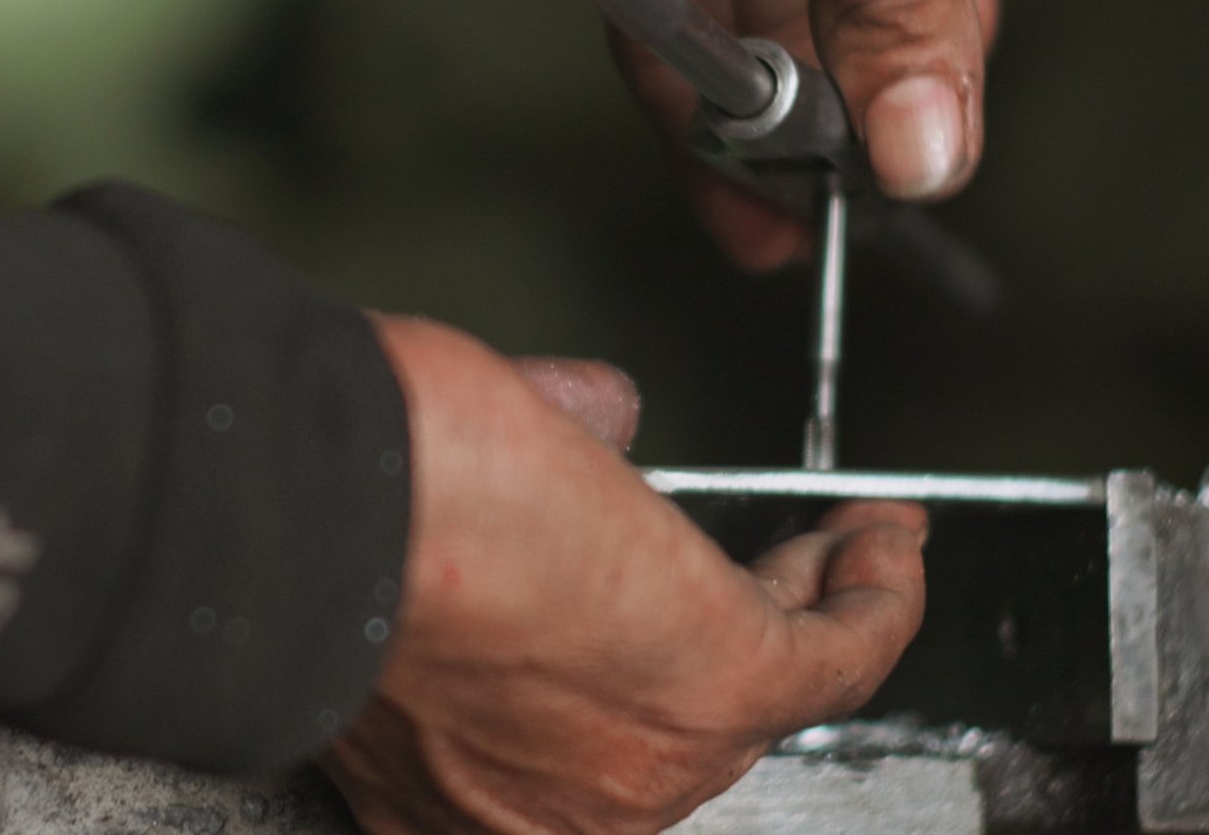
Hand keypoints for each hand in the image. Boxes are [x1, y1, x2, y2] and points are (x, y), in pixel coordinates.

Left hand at [328, 316, 927, 832]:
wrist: (329, 519)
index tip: (663, 605)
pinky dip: (875, 590)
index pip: (579, 750)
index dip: (632, 668)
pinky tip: (881, 535)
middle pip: (684, 734)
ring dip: (817, 604)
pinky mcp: (717, 686)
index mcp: (448, 798)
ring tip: (849, 538)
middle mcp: (547, 815)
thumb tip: (590, 414)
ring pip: (767, 691)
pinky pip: (838, 655)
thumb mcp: (410, 535)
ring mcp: (637, 764)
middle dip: (741, 631)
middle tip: (788, 564)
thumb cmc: (326, 519)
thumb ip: (501, 499)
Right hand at [542, 0, 1060, 268]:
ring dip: (893, 44)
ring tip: (932, 139)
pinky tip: (962, 41)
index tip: (768, 232)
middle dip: (824, 101)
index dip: (719, 146)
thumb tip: (906, 143)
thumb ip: (883, 2)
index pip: (665, 37)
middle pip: (756, 5)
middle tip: (871, 191)